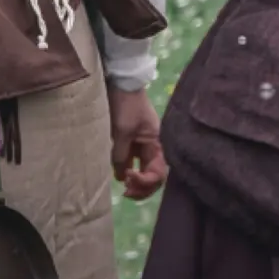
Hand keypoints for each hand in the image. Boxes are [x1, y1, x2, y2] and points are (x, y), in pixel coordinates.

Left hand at [106, 85, 166, 200]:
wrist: (121, 84)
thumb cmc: (126, 106)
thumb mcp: (122, 132)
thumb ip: (122, 155)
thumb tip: (121, 177)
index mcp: (157, 143)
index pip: (158, 172)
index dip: (145, 181)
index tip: (129, 179)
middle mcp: (153, 146)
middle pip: (154, 175)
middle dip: (143, 188)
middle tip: (126, 193)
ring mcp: (144, 144)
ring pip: (145, 171)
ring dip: (136, 182)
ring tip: (124, 189)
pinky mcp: (133, 141)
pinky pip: (134, 162)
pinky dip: (129, 171)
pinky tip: (120, 175)